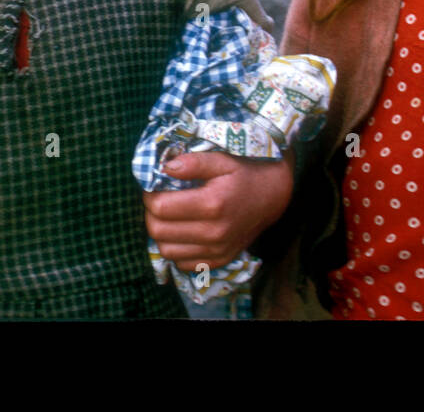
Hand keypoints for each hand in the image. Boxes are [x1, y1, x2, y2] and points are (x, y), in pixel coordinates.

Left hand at [142, 151, 293, 271]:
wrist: (273, 197)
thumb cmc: (244, 175)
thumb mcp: (222, 161)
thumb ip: (194, 163)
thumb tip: (165, 167)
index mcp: (212, 204)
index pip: (160, 207)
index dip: (150, 195)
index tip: (154, 187)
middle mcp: (213, 232)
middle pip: (158, 231)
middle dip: (151, 214)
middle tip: (159, 200)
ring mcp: (216, 250)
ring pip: (166, 250)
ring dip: (161, 233)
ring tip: (169, 217)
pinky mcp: (219, 260)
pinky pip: (182, 263)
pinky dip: (176, 248)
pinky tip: (183, 232)